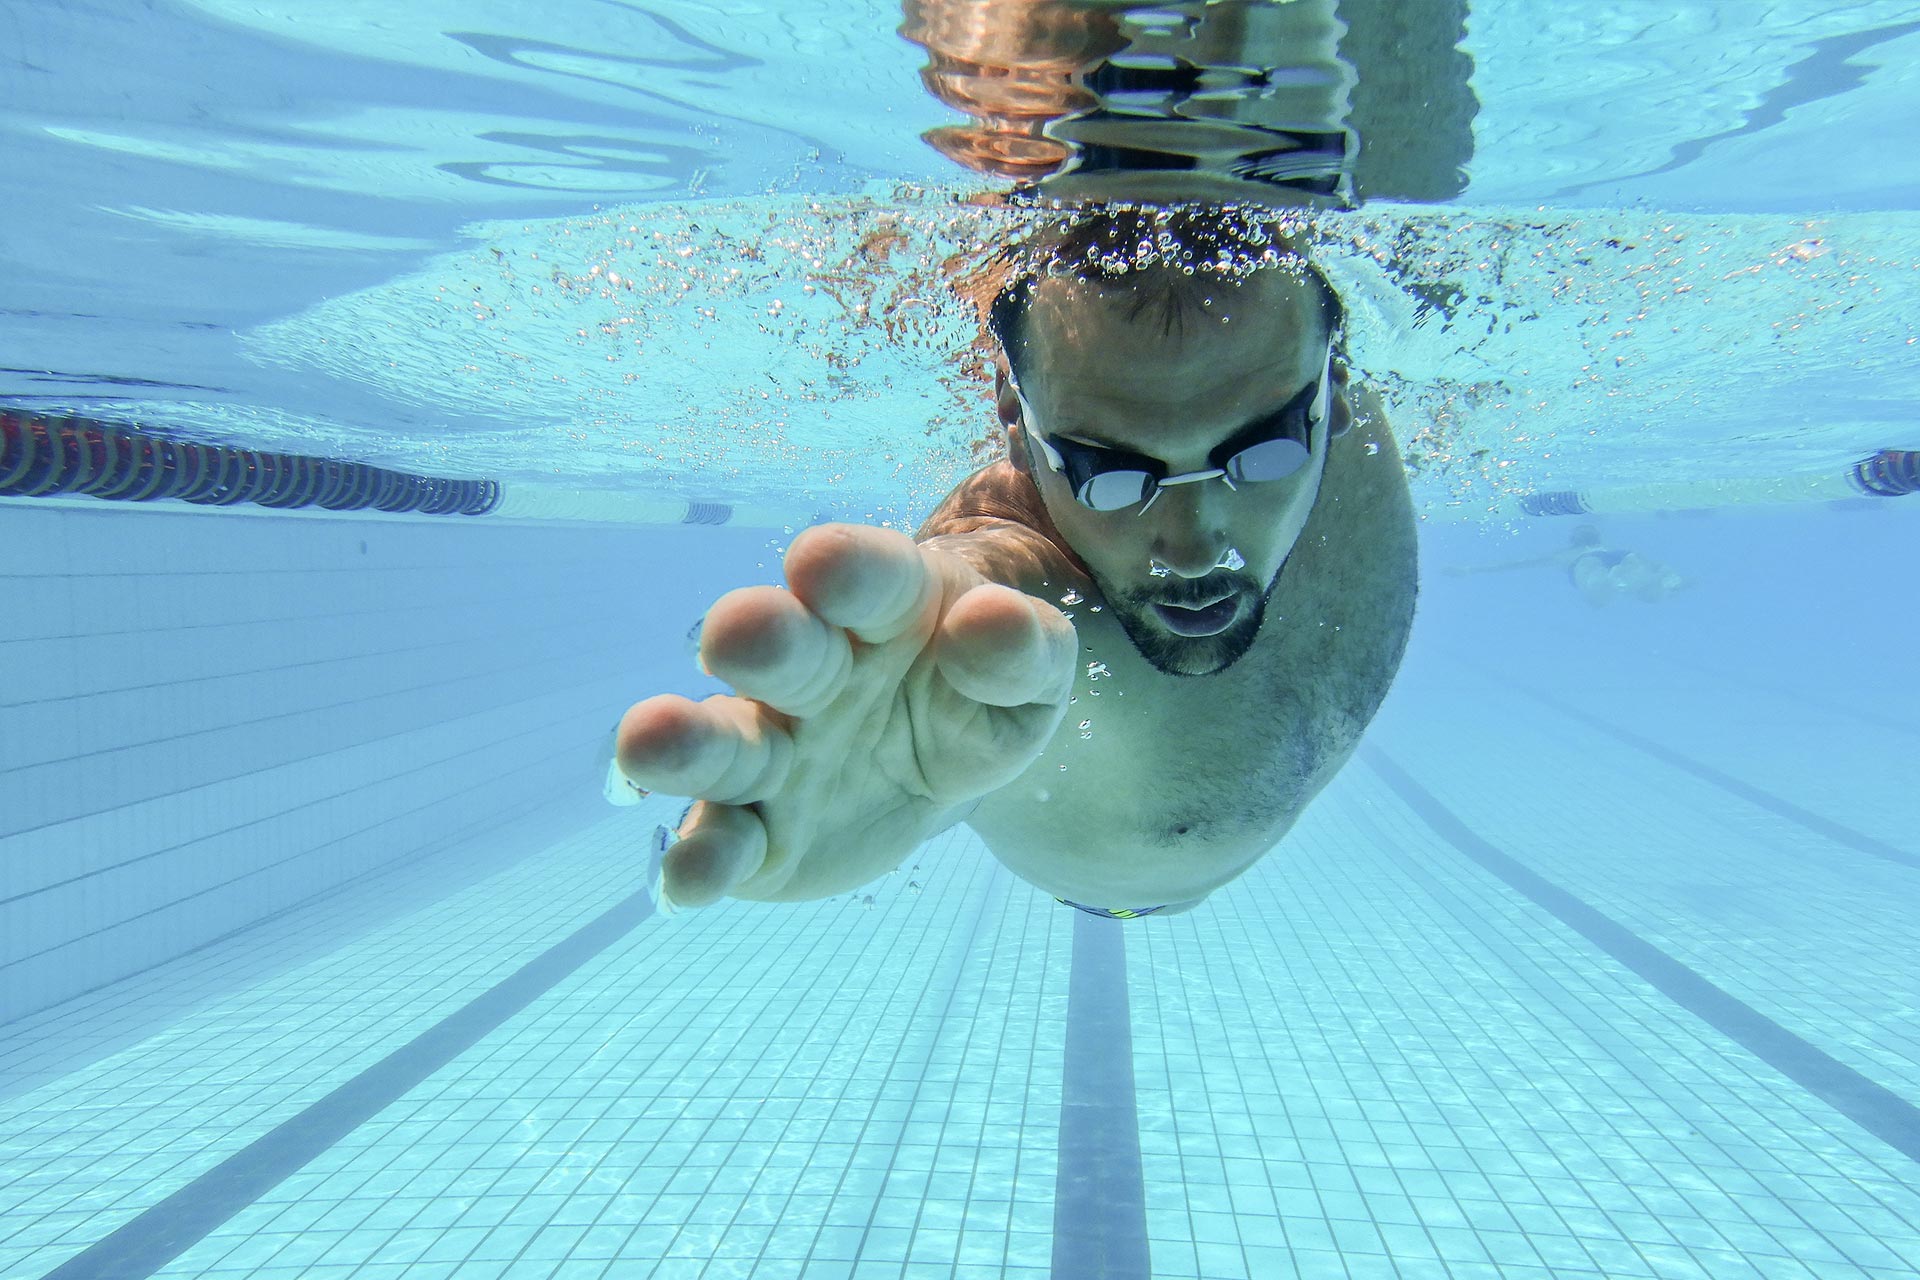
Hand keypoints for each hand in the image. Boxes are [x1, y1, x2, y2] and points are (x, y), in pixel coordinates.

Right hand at [616, 523, 1076, 906]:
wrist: (947, 753)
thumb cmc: (984, 683)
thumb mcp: (1032, 666)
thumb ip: (1021, 645)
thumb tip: (991, 621)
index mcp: (880, 605)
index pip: (865, 576)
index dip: (845, 568)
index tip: (822, 559)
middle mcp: (808, 669)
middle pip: (777, 649)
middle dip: (758, 641)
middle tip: (736, 635)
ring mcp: (772, 750)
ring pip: (723, 746)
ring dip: (685, 746)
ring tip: (644, 748)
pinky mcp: (754, 830)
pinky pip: (722, 844)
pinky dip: (699, 862)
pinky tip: (683, 882)